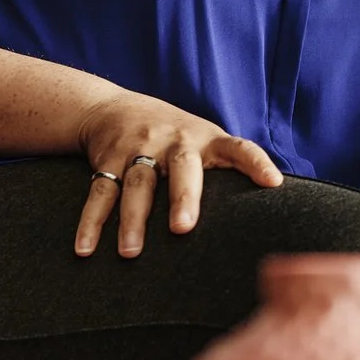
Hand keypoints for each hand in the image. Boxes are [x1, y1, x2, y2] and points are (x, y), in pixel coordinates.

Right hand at [73, 90, 281, 256]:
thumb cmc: (175, 138)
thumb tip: (273, 202)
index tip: (273, 182)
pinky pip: (99, 193)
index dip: (257, 163)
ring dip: (131, 219)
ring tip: (131, 251)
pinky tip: (85, 249)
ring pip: (137, 184)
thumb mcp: (205, 140)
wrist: (111, 108)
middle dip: (183, 197)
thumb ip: (230, 167)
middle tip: (183, 228)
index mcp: (207, 140)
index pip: (239, 148)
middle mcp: (174, 142)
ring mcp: (138, 149)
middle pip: (181, 168)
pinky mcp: (107, 160)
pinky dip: (90, 222)